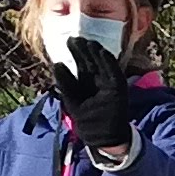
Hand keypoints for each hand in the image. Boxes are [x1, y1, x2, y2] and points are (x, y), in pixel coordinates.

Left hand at [53, 38, 138, 157]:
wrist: (102, 138)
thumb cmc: (87, 120)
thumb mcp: (71, 100)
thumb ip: (65, 83)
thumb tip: (57, 64)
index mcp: (87, 82)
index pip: (82, 64)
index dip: (76, 53)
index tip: (68, 41)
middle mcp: (98, 80)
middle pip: (91, 61)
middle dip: (83, 50)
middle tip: (75, 37)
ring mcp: (109, 83)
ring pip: (101, 63)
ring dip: (95, 52)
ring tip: (87, 41)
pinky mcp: (118, 87)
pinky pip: (113, 71)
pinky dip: (108, 61)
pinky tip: (101, 51)